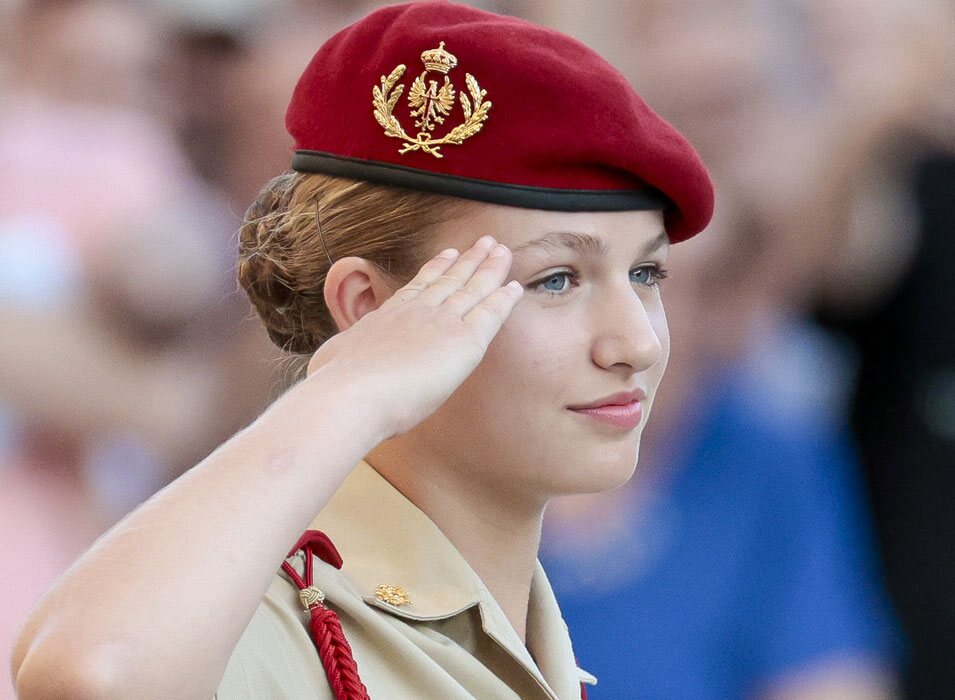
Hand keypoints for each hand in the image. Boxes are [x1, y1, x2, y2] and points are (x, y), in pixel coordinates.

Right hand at [304, 235, 522, 439]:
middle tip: (484, 242)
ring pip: (472, 289)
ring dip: (489, 268)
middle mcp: (416, 312)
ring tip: (502, 250)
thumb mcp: (333, 360)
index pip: (417, 287)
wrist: (351, 393)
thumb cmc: (335, 385)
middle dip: (468, 260)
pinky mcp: (464, 341)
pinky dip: (504, 299)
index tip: (449, 253)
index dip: (436, 269)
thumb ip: (343, 356)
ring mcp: (441, 322)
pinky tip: (515, 287)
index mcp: (386, 316)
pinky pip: (491, 315)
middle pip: (449, 279)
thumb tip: (333, 360)